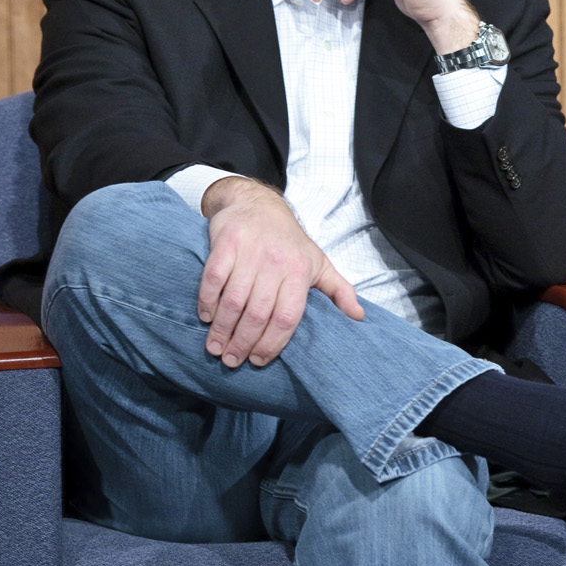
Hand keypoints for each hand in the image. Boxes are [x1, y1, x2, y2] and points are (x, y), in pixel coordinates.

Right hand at [198, 177, 364, 367]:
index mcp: (300, 271)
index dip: (272, 343)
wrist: (258, 203)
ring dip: (223, 330)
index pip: (287, 316)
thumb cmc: (289, 241)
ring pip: (234, 300)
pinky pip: (213, 279)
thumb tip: (359, 316)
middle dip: (243, 343)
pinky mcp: (225, 243)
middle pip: (258, 313)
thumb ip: (339, 290)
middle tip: (232, 362)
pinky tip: (206, 318)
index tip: (259, 361)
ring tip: (216, 349)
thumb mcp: (319, 262)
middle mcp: (276, 262)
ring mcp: (250, 252)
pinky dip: (207, 301)